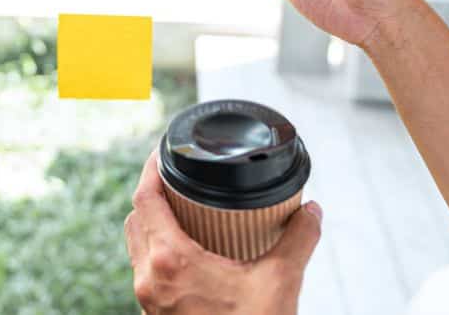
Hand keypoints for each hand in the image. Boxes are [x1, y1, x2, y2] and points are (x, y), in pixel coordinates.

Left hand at [125, 152, 321, 314]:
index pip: (145, 198)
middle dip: (153, 192)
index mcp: (170, 262)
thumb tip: (312, 211)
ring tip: (181, 207)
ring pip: (137, 244)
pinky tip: (184, 249)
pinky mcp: (155, 313)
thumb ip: (298, 240)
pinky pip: (145, 268)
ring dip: (152, 221)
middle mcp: (149, 278)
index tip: (164, 149)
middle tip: (177, 176)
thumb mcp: (281, 283)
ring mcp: (149, 299)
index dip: (150, 167)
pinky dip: (157, 248)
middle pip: (136, 217)